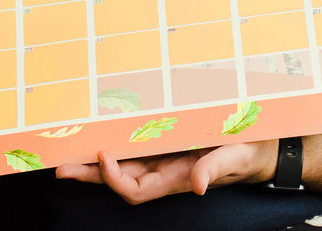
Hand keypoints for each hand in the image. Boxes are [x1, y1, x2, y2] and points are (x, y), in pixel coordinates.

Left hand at [55, 141, 276, 204]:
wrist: (261, 145)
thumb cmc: (248, 153)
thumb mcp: (235, 158)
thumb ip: (215, 170)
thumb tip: (198, 186)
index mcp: (176, 179)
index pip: (134, 190)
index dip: (114, 177)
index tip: (103, 153)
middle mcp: (164, 171)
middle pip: (118, 179)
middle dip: (90, 173)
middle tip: (60, 165)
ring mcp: (163, 158)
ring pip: (122, 163)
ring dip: (94, 160)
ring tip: (68, 151)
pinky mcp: (167, 143)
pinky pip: (135, 146)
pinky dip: (116, 141)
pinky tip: (100, 132)